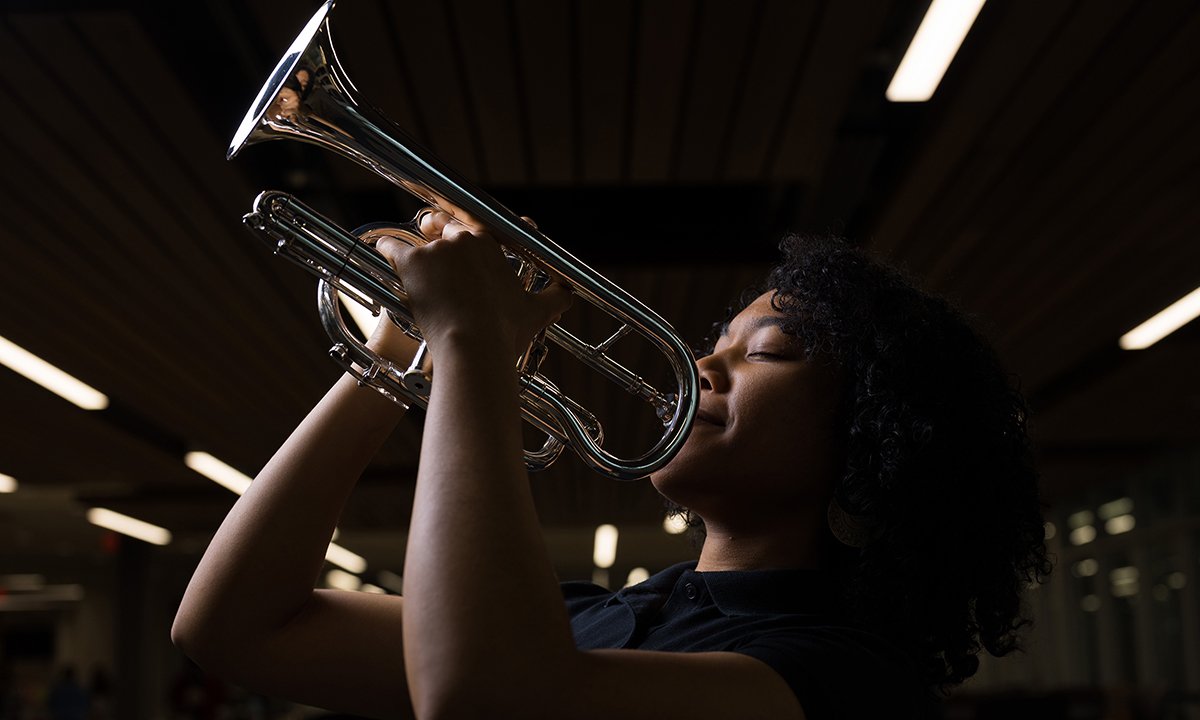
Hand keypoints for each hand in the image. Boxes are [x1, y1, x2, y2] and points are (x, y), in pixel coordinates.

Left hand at [374, 211, 570, 358]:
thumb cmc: (504, 332)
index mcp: (491, 244)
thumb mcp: (536, 312)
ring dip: (416, 241)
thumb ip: (554, 298)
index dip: (468, 230)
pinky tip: (383, 247)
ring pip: (420, 236)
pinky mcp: (411, 263)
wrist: (474, 348)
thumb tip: (567, 295)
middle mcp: (463, 239)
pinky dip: (386, 246)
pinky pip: (392, 246)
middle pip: (446, 225)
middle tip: (434, 238)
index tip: (463, 235)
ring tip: (412, 250)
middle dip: (439, 229)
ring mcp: (436, 250)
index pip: (476, 226)